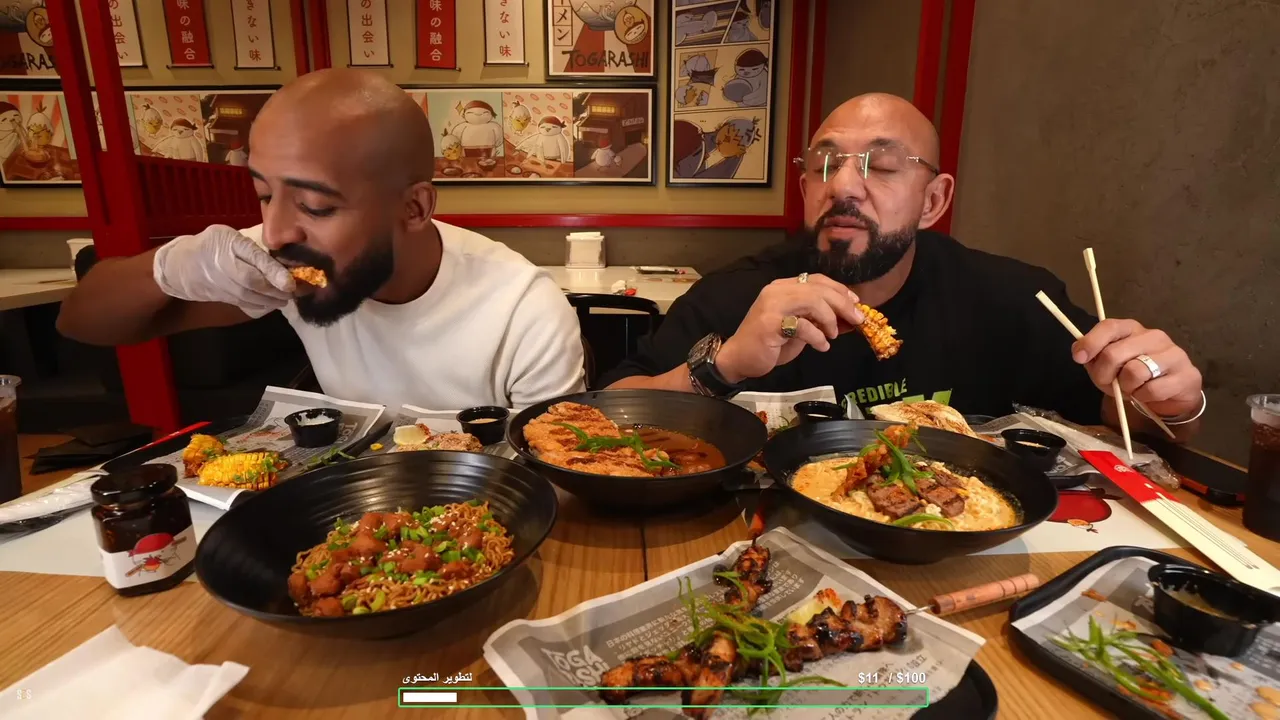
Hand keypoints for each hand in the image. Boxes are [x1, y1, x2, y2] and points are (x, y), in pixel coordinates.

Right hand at [152, 224, 294, 317]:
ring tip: (285, 300)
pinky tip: (272, 304)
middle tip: (293, 293)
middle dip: (276, 289)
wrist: (183, 264)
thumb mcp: (231, 236)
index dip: (273, 271)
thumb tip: (281, 253)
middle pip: (253, 281)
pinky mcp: (222, 295)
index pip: (254, 257)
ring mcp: (221, 282)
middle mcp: (225, 264)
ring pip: (249, 295)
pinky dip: (260, 305)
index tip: (290, 282)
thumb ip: (251, 246)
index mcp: (230, 243)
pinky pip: (243, 302)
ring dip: (270, 300)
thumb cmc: (213, 244)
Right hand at [715, 274, 864, 382]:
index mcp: (784, 287)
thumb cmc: (769, 344)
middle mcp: (777, 290)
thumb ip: (820, 320)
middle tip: (857, 320)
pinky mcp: (770, 323)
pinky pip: (803, 325)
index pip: (817, 280)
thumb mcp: (801, 329)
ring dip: (830, 319)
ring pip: (813, 301)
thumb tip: (850, 319)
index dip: (840, 290)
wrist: (739, 358)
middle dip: (843, 304)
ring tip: (832, 335)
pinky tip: (821, 347)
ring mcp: (772, 305)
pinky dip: (818, 337)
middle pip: (819, 289)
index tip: (856, 304)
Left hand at [1072, 319, 1203, 417]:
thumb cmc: (1133, 377)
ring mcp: (1173, 353)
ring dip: (1126, 387)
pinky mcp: (1187, 374)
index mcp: (1132, 329)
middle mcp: (1154, 336)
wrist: (1169, 395)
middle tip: (1109, 383)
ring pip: (1134, 372)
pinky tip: (1147, 395)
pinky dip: (1143, 397)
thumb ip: (1094, 358)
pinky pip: (1152, 389)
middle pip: (1114, 353)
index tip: (1079, 358)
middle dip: (1104, 374)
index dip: (1091, 342)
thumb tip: (1078, 352)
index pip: (1109, 327)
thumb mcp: (1108, 367)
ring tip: (1131, 388)